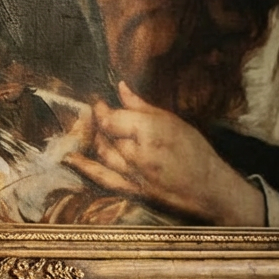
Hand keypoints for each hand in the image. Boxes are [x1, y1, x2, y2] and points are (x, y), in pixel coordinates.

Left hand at [64, 82, 264, 225]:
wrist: (208, 189)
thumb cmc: (196, 153)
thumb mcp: (173, 122)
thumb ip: (142, 106)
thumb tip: (121, 87)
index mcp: (150, 131)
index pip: (112, 118)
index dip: (101, 109)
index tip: (97, 102)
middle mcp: (138, 154)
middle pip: (105, 135)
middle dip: (97, 123)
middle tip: (92, 113)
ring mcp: (132, 175)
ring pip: (101, 153)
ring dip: (93, 140)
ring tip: (90, 130)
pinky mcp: (131, 191)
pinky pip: (101, 177)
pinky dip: (84, 166)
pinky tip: (70, 159)